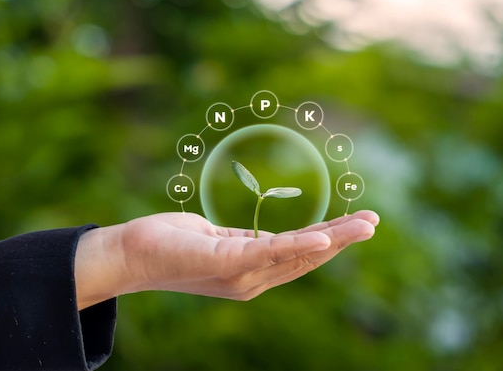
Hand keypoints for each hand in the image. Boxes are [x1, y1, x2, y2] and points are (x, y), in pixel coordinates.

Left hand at [74, 211, 378, 309]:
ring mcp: (239, 274)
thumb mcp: (218, 242)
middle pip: (307, 258)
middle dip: (343, 240)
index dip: (332, 243)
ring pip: (296, 254)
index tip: (358, 225)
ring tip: (364, 225)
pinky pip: (268, 253)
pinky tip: (323, 236)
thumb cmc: (171, 243)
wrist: (129, 255)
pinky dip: (298, 245)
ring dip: (333, 239)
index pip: (300, 257)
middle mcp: (251, 280)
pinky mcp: (225, 263)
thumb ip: (248, 243)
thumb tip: (271, 239)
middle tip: (374, 223)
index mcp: (252, 272)